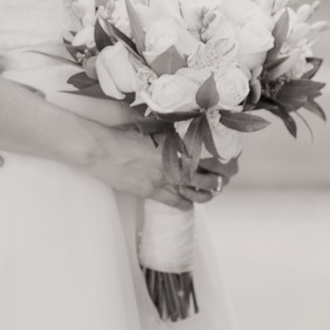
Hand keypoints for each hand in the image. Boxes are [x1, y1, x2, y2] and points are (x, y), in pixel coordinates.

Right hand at [86, 126, 233, 207]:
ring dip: (205, 194)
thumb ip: (167, 129)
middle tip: (223, 180)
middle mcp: (174, 162)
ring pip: (193, 192)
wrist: (101, 149)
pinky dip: (185, 205)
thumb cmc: (121, 132)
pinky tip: (188, 205)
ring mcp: (163, 179)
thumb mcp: (150, 126)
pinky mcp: (151, 192)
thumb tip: (180, 124)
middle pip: (205, 176)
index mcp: (176, 143)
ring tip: (210, 193)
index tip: (227, 162)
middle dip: (217, 180)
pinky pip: (175, 202)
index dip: (221, 161)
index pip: (207, 155)